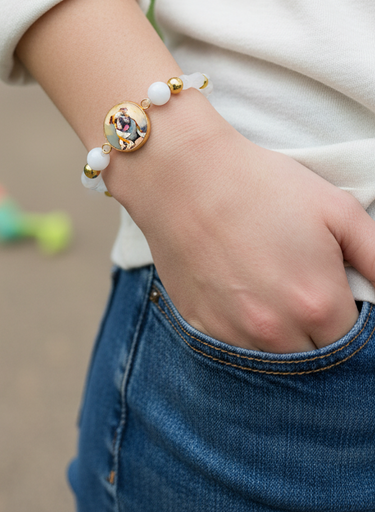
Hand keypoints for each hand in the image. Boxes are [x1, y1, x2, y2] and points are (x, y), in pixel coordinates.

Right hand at [106, 92, 374, 352]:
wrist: (184, 174)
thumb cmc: (262, 185)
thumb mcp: (337, 209)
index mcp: (318, 305)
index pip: (353, 346)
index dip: (346, 318)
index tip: (332, 294)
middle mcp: (277, 332)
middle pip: (315, 360)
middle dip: (317, 333)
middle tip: (301, 290)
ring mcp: (234, 335)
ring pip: (274, 362)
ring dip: (282, 340)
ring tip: (271, 293)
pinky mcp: (201, 328)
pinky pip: (233, 353)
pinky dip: (244, 335)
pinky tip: (242, 298)